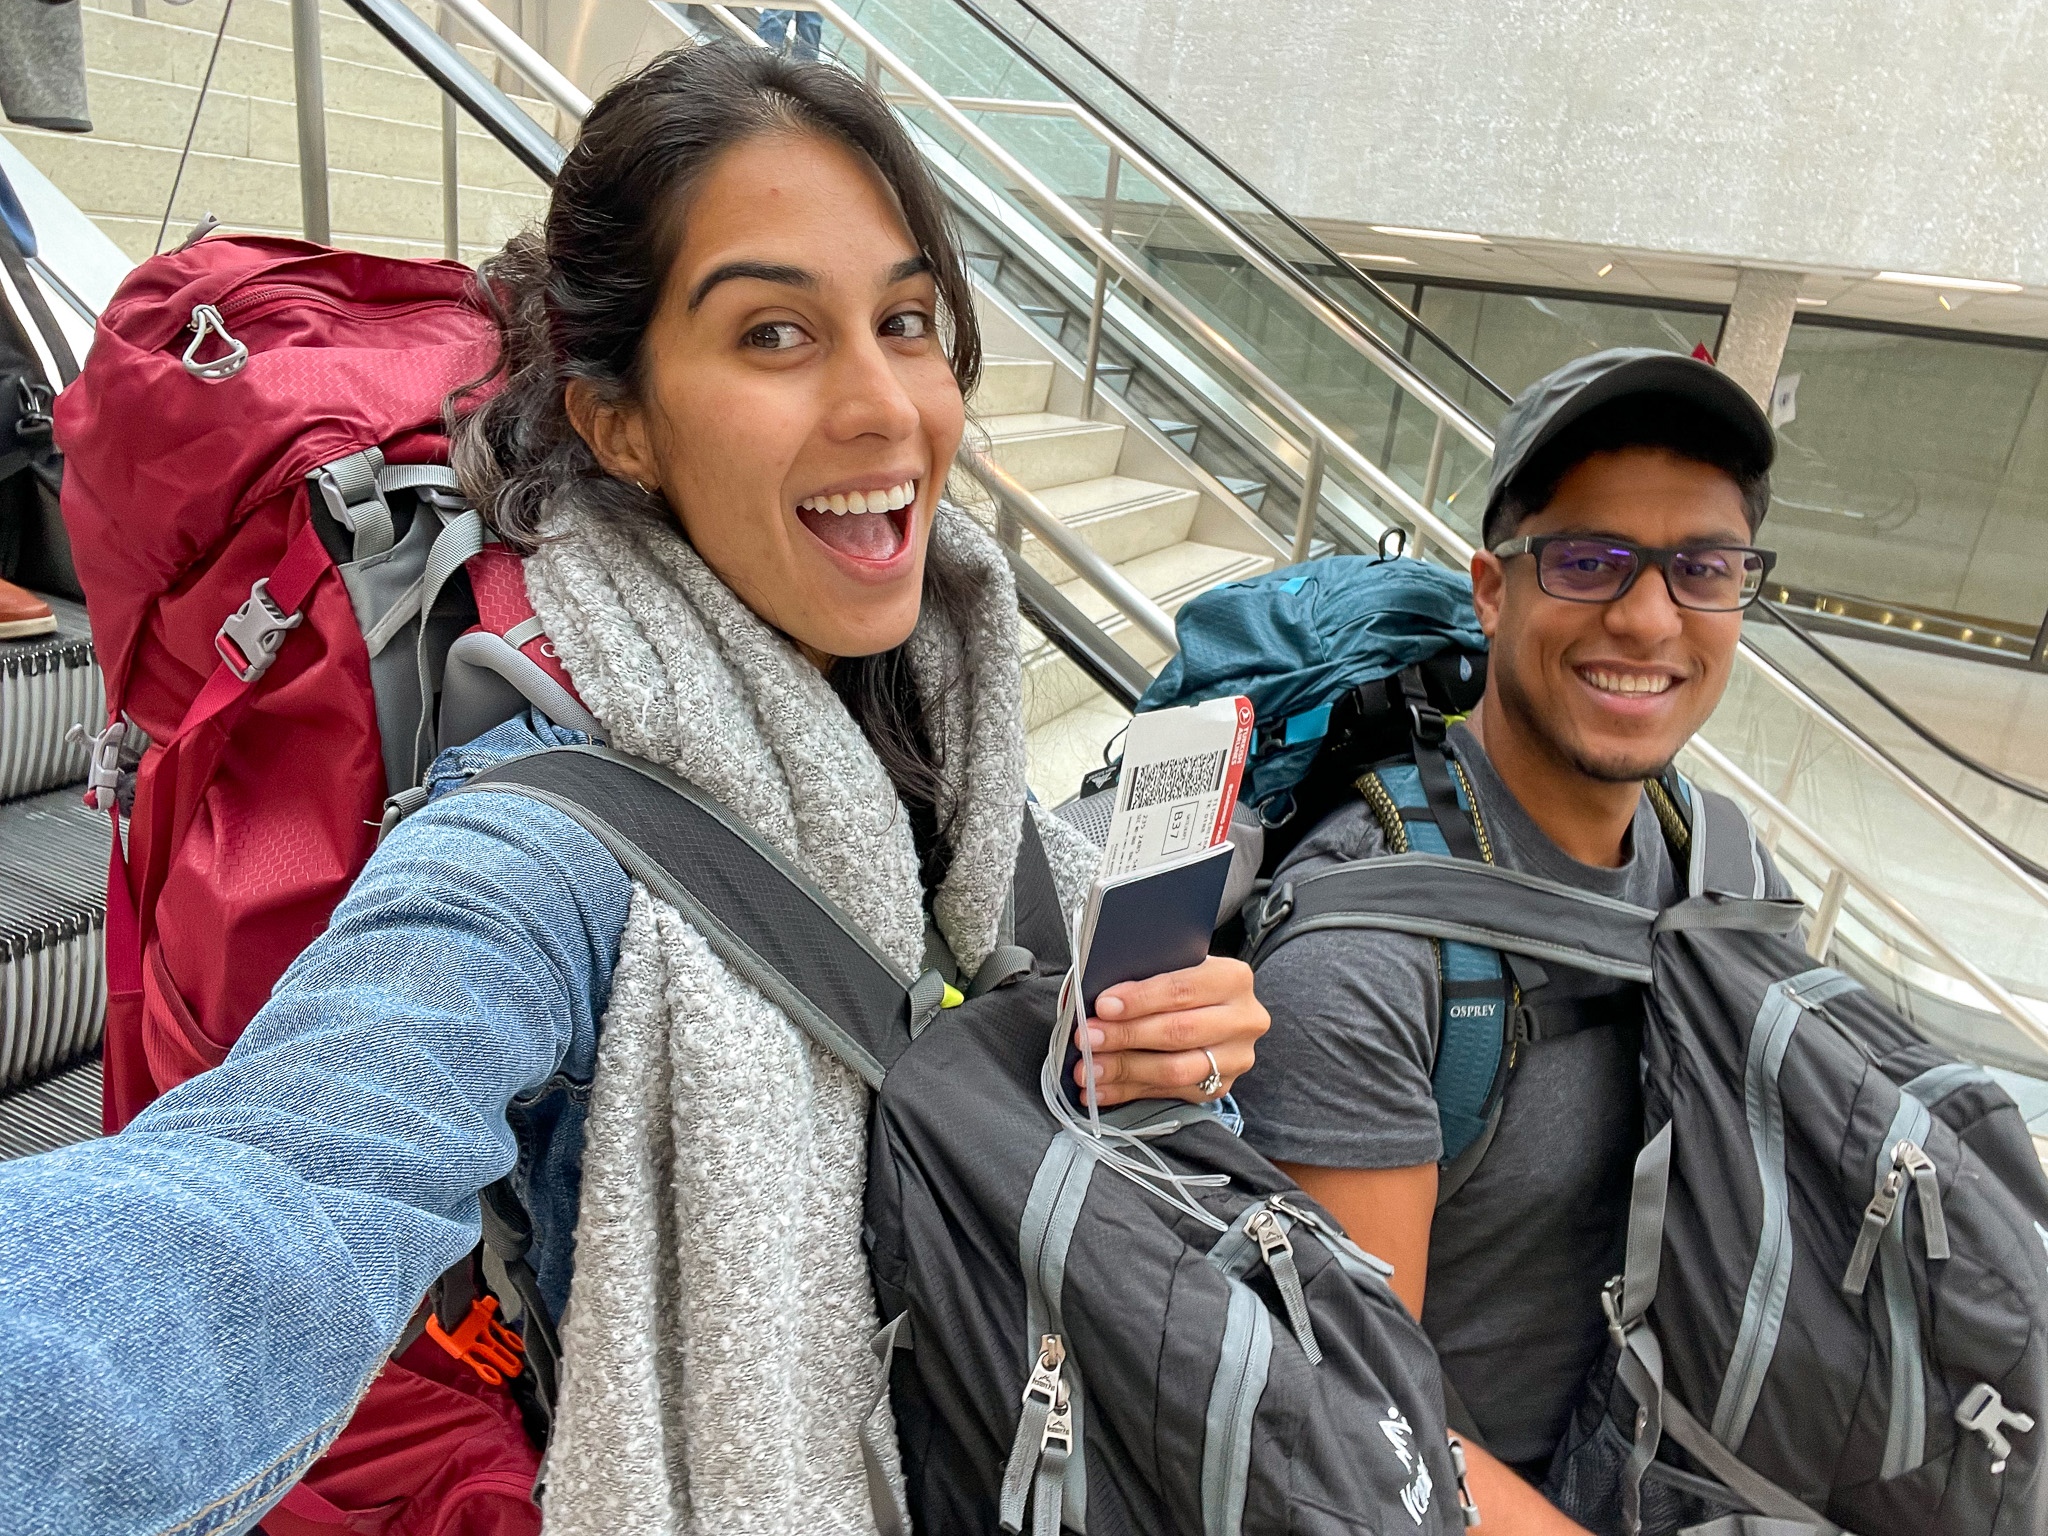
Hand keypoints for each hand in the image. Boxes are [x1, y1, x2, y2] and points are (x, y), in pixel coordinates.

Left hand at [1077, 955, 1267, 1107]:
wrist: (1215, 1009)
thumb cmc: (1183, 983)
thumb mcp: (1173, 967)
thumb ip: (1143, 977)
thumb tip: (1094, 998)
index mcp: (1233, 978)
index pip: (1182, 989)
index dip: (1140, 999)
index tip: (1103, 1007)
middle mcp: (1244, 1020)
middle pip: (1179, 1032)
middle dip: (1126, 1036)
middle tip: (1088, 1039)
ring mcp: (1236, 1058)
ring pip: (1176, 1070)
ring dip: (1125, 1070)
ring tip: (1088, 1070)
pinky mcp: (1220, 1087)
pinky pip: (1169, 1094)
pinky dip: (1129, 1092)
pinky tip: (1100, 1090)